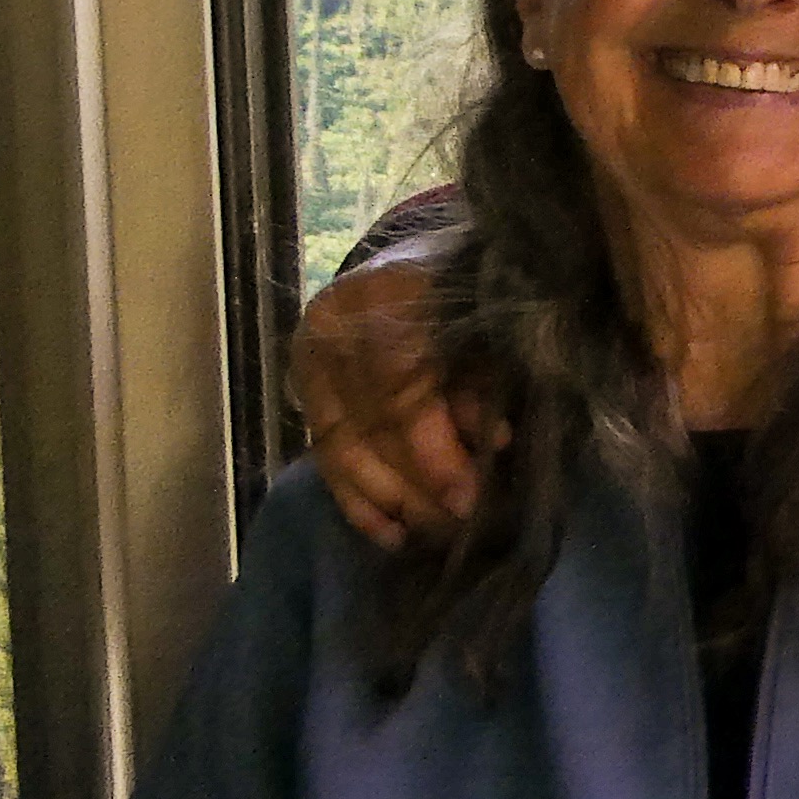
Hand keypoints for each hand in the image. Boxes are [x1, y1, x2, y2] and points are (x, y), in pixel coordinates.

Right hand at [295, 238, 477, 548]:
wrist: (426, 263)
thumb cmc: (474, 292)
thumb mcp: (491, 325)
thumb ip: (486, 376)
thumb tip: (492, 443)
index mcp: (386, 289)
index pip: (397, 381)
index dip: (434, 443)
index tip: (470, 490)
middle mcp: (335, 323)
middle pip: (368, 421)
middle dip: (417, 483)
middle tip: (460, 523)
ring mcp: (312, 359)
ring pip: (342, 446)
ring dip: (390, 499)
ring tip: (433, 535)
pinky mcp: (306, 391)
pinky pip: (326, 455)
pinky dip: (358, 501)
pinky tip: (390, 535)